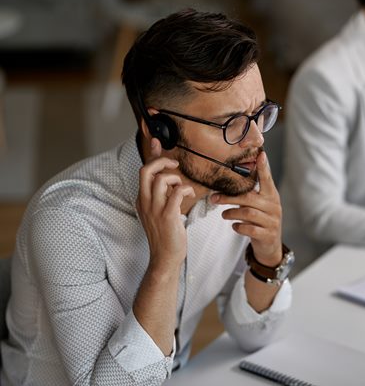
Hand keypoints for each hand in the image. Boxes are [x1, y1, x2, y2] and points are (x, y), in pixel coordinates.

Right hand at [136, 138, 194, 269]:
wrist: (165, 257)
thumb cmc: (166, 232)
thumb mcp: (160, 208)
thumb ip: (162, 191)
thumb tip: (166, 175)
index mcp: (142, 198)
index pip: (143, 170)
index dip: (151, 154)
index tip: (157, 140)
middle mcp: (145, 201)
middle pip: (146, 170)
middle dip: (162, 161)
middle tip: (175, 164)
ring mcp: (155, 209)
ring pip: (161, 179)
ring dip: (176, 178)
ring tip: (182, 188)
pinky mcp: (167, 216)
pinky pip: (175, 194)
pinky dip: (184, 190)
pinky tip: (190, 196)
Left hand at [211, 151, 282, 265]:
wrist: (270, 246)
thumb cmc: (260, 221)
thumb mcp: (259, 206)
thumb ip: (250, 194)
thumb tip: (229, 180)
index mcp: (271, 196)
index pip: (267, 179)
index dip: (263, 168)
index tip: (260, 155)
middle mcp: (274, 206)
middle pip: (249, 197)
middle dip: (229, 197)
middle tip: (214, 198)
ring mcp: (272, 221)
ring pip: (248, 213)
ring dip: (232, 213)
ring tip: (223, 214)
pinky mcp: (268, 235)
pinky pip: (250, 229)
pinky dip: (239, 227)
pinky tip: (234, 226)